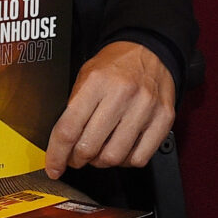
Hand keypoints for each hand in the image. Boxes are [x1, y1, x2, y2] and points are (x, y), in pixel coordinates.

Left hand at [45, 40, 174, 179]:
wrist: (150, 50)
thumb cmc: (116, 65)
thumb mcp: (85, 75)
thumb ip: (73, 108)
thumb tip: (61, 145)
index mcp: (97, 81)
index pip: (68, 129)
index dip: (57, 155)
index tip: (54, 167)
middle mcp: (122, 94)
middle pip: (90, 147)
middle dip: (77, 159)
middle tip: (76, 156)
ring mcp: (145, 107)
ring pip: (114, 157)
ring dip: (101, 162)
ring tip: (99, 151)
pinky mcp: (164, 118)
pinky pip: (140, 157)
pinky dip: (126, 161)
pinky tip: (122, 149)